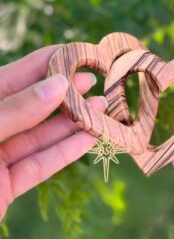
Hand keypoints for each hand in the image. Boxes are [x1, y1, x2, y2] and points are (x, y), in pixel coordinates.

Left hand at [0, 46, 106, 220]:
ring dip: (72, 124)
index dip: (44, 63)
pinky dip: (66, 152)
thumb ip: (15, 111)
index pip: (11, 77)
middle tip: (92, 81)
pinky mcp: (6, 185)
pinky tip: (89, 138)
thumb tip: (57, 85)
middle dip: (64, 94)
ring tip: (100, 108)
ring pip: (41, 137)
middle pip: (31, 107)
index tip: (74, 53)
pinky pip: (41, 165)